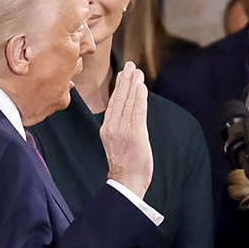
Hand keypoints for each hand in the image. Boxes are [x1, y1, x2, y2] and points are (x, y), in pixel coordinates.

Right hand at [100, 63, 153, 198]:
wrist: (126, 182)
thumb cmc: (124, 165)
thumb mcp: (116, 143)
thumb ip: (120, 126)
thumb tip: (129, 110)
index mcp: (106, 128)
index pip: (113, 102)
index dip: (119, 86)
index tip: (123, 73)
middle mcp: (112, 127)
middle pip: (119, 98)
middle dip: (126, 80)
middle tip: (131, 65)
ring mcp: (123, 130)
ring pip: (128, 101)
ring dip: (134, 84)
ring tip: (137, 71)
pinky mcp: (135, 134)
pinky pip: (138, 111)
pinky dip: (140, 97)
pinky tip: (142, 86)